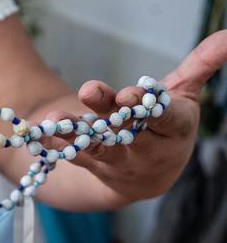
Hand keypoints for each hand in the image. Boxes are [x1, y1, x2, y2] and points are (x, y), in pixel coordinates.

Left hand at [38, 29, 226, 202]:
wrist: (148, 177)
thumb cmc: (167, 126)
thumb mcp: (184, 95)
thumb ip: (201, 65)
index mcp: (173, 128)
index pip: (164, 118)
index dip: (148, 106)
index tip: (131, 91)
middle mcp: (146, 147)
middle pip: (126, 130)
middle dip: (109, 112)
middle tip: (90, 90)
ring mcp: (117, 159)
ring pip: (96, 147)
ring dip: (74, 133)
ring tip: (55, 119)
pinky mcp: (93, 166)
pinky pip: (74, 156)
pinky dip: (57, 144)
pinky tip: (41, 131)